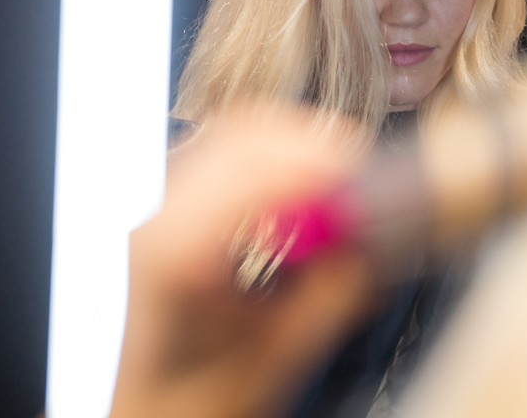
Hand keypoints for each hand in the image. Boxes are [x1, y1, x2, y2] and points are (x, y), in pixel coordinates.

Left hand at [110, 104, 372, 417]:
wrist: (148, 417)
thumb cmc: (190, 403)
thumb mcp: (279, 353)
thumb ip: (335, 291)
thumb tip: (379, 238)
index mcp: (178, 254)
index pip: (254, 170)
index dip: (319, 162)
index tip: (367, 176)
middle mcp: (160, 221)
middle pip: (243, 137)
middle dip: (313, 146)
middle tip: (363, 176)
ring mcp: (161, 213)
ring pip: (234, 138)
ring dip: (293, 149)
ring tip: (339, 185)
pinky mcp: (173, 215)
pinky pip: (224, 159)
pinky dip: (272, 163)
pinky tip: (300, 198)